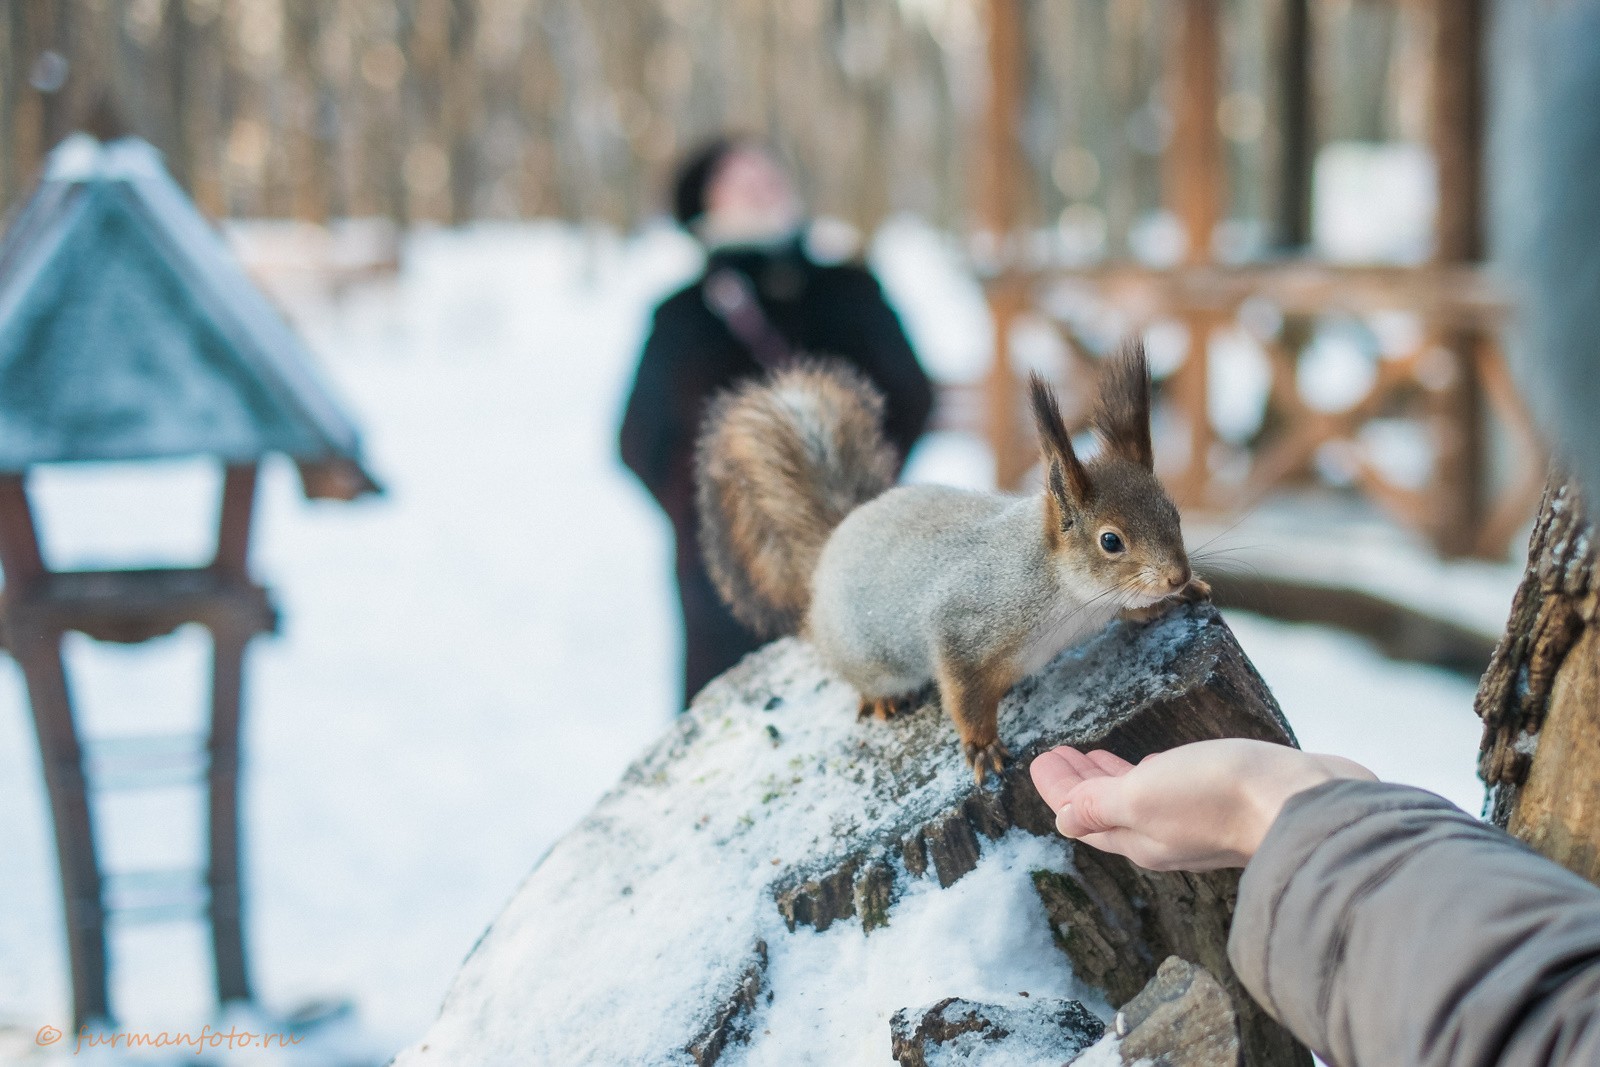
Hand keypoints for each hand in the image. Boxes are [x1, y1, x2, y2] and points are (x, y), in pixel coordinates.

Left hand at [1029, 739, 1375, 870]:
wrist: (1307, 803)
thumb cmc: (1222, 796)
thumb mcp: (1142, 796)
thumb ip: (1099, 805)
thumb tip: (1061, 821)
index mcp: (1137, 836)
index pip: (1080, 813)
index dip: (1057, 787)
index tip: (1039, 759)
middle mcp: (1165, 835)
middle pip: (1106, 809)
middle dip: (1078, 783)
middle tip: (1058, 756)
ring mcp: (1198, 822)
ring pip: (1139, 800)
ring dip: (1111, 778)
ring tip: (1094, 755)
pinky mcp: (1230, 803)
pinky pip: (1174, 791)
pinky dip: (1151, 775)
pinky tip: (1159, 764)